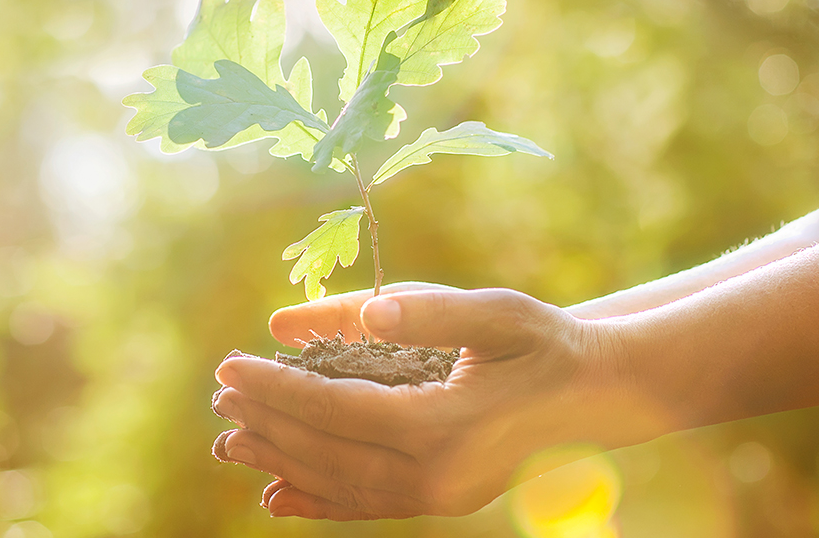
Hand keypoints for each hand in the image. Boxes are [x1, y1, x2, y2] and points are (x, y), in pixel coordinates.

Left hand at [211, 283, 653, 519]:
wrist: (597, 395)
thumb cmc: (545, 343)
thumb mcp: (493, 314)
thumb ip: (422, 312)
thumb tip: (356, 312)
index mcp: (445, 426)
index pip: (337, 410)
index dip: (277, 390)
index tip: (228, 368)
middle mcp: (436, 476)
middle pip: (327, 452)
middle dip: (268, 423)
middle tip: (221, 396)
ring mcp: (438, 497)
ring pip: (338, 485)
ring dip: (280, 461)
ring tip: (231, 440)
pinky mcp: (440, 501)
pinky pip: (364, 506)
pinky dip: (316, 500)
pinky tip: (278, 495)